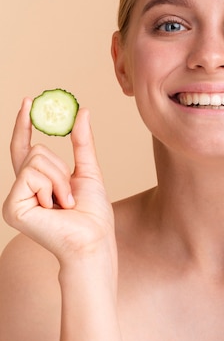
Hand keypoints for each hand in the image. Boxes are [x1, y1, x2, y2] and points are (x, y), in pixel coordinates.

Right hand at [3, 98, 114, 261]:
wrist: (93, 239)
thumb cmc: (92, 213)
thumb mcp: (88, 169)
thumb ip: (82, 142)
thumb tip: (82, 111)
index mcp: (36, 183)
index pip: (24, 147)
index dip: (24, 124)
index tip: (28, 101)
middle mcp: (21, 190)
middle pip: (36, 150)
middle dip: (61, 168)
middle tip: (69, 195)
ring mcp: (14, 200)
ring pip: (35, 159)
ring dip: (59, 178)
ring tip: (64, 203)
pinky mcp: (12, 208)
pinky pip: (32, 174)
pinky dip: (52, 186)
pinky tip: (55, 208)